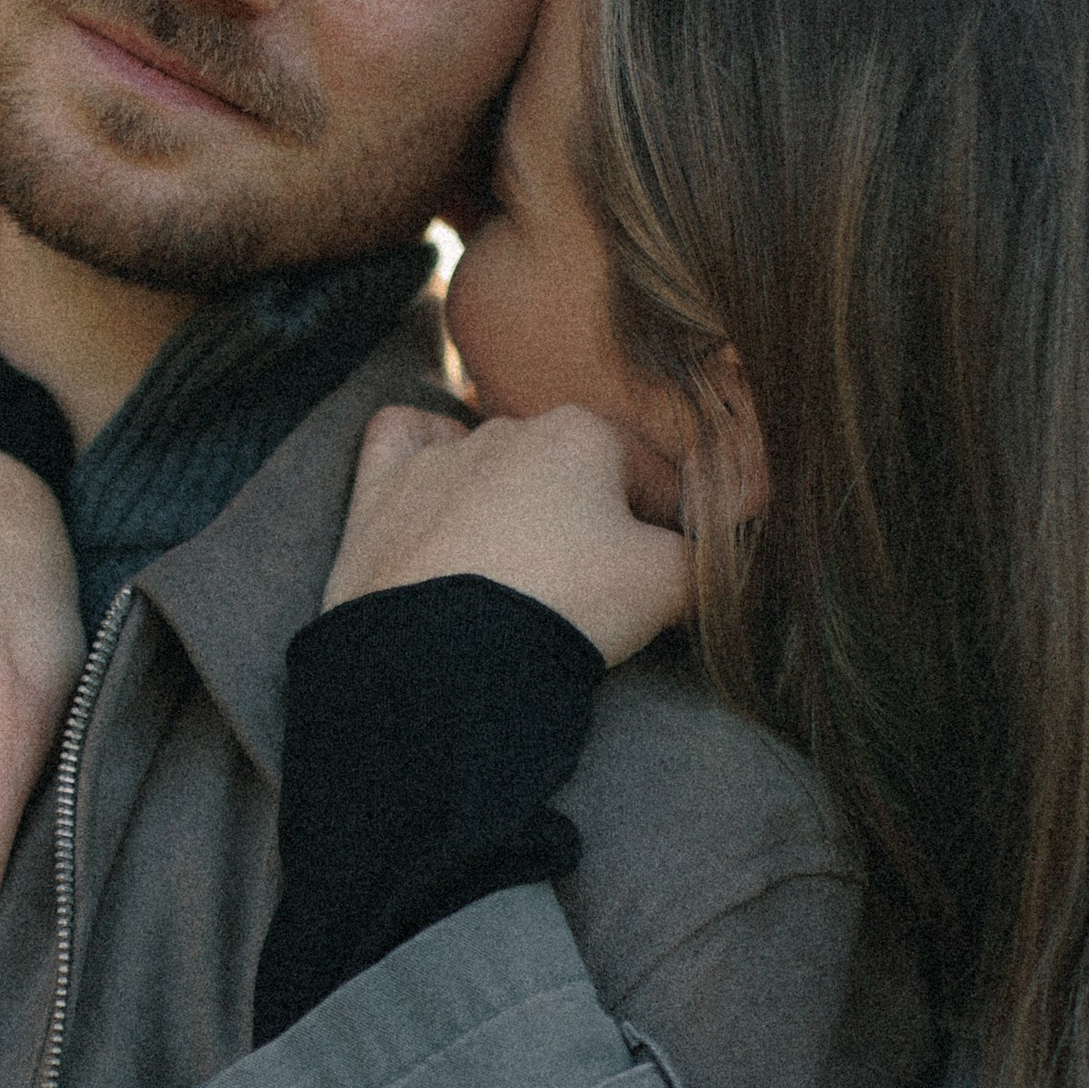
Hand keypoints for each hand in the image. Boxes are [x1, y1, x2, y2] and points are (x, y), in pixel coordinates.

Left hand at [322, 401, 694, 663]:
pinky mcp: (379, 493)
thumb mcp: (669, 585)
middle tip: (586, 589)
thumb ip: (703, 555)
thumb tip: (709, 552)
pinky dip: (420, 457)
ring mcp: (438, 458)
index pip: (650, 478)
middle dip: (586, 519)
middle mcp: (508, 427)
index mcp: (584, 432)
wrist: (444, 660)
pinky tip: (433, 489)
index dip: (669, 530)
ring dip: (511, 503)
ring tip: (515, 572)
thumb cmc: (564, 607)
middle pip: (570, 473)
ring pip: (492, 461)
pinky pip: (401, 442)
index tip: (665, 578)